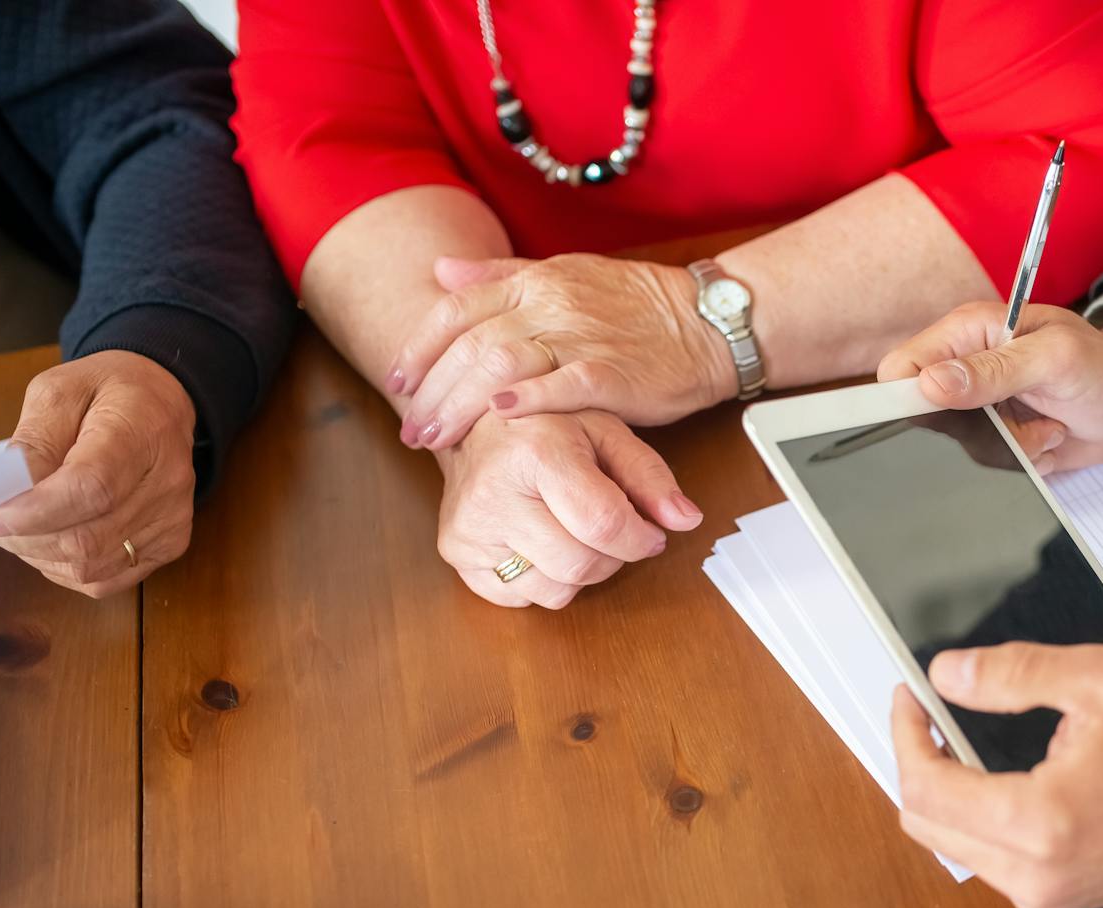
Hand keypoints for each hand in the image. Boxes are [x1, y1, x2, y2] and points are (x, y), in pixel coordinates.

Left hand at [0, 350, 196, 597]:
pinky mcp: (171, 543)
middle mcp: (166, 482)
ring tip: (20, 531)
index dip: (35, 513)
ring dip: (41, 557)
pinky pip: (109, 580)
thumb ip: (34, 442)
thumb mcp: (60, 392)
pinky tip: (52, 546)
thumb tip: (7, 494)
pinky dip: (68, 572)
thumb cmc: (110, 392)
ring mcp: (172, 519)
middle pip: (87, 538)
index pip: (90, 490)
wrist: (164, 403)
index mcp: (140, 432)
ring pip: (93, 567)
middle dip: (25, 539)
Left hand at [389, 254, 735, 451]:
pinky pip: (563, 385)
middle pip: (471, 344)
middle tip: (412, 429)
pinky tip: (500, 419)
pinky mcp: (613, 372)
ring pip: (503, 364)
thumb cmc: (637, 307)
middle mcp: (550, 303)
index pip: (456, 309)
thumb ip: (502, 276)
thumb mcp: (565, 275)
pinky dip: (528, 400)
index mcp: (534, 281)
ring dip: (462, 404)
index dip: (420, 346)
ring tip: (438, 439)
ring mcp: (581, 336)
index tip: (397, 381)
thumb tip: (443, 273)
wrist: (705, 322)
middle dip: (432, 390)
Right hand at [431, 407, 702, 608]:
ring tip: (575, 533)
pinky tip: (542, 542)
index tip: (650, 534)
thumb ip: (650, 476)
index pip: (603, 523)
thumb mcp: (606, 432)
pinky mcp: (456, 553)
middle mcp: (493, 494)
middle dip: (613, 557)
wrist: (475, 423)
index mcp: (536, 453)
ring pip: (554, 590)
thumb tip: (686, 519)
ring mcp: (468, 528)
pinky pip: (521, 597)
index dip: (639, 538)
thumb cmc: (547, 426)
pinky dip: (545, 579)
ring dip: (581, 572)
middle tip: (613, 534)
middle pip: (580, 564)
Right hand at [877, 303, 1102, 473]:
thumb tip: (933, 383)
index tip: (936, 412)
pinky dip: (1024, 458)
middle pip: (928, 417)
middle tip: (1022, 417)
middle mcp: (967, 367)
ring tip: (1048, 424)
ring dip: (1012, 446)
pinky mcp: (998, 435)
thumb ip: (993, 370)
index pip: (903, 366)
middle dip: (978, 429)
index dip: (907, 394)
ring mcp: (981, 405)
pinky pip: (987, 463)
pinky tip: (1049, 436)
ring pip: (961, 447)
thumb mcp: (1055, 360)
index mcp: (969, 332)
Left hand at [891, 643, 1102, 907]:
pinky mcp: (1050, 900)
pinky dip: (973, 817)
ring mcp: (1040, 895)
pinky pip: (983, 858)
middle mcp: (1032, 872)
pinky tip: (993, 778)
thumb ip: (1014, 673)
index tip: (911, 699)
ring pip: (949, 844)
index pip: (926, 787)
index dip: (906, 735)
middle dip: (916, 762)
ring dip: (943, 792)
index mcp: (1038, 823)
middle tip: (929, 716)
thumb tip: (951, 675)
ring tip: (960, 742)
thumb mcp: (1100, 683)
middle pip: (924, 822)